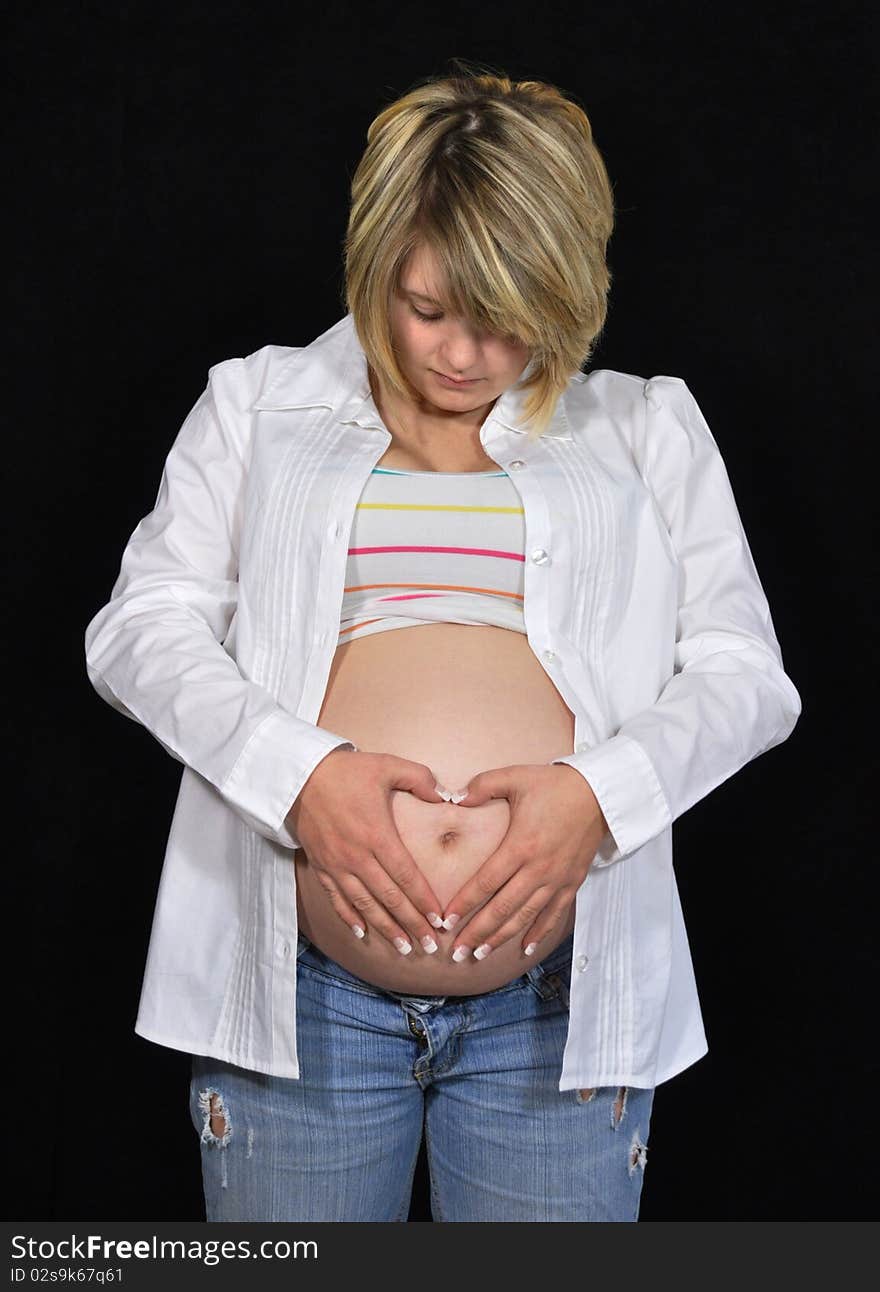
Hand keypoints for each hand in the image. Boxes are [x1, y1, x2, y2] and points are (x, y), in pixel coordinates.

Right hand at [285, 747, 449, 955]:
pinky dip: (350, 917)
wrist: (299, 776)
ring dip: (385, 928)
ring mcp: (337, 865)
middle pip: (389, 898)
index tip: (439, 919)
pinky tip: (362, 933)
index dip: (423, 900)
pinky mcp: (321, 866)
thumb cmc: (346, 771)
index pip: (406, 876)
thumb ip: (420, 779)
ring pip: (364, 905)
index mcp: (377, 835)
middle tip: (430, 945)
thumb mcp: (387, 765)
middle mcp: (357, 856)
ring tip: (403, 947)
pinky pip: (337, 898)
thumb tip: (446, 796)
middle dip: (411, 924)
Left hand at [438, 764, 609, 960]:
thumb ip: (482, 786)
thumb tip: (455, 798)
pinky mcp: (571, 882)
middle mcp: (538, 868)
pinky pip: (553, 914)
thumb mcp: (516, 776)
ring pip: (525, 916)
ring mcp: (557, 879)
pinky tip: (524, 948)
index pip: (486, 882)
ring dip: (501, 938)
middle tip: (457, 952)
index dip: (465, 904)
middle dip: (477, 933)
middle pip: (502, 908)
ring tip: (480, 955)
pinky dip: (538, 933)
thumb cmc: (555, 784)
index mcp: (521, 845)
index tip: (446, 921)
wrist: (600, 793)